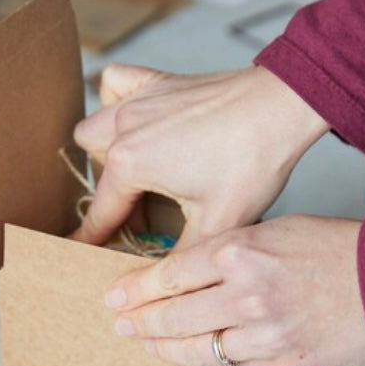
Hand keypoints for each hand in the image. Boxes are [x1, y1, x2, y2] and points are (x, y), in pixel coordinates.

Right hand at [71, 64, 328, 249]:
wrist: (282, 108)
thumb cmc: (253, 161)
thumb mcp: (217, 225)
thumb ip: (180, 258)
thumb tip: (161, 284)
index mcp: (130, 164)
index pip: (102, 214)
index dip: (94, 240)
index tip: (82, 253)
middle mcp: (124, 128)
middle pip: (98, 174)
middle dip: (115, 200)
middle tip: (146, 218)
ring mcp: (139, 100)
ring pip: (97, 129)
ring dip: (108, 154)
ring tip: (141, 175)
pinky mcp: (160, 82)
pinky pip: (118, 84)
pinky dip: (118, 101)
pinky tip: (140, 121)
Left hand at [104, 215, 364, 365]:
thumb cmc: (333, 249)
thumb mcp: (274, 230)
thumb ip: (225, 253)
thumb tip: (180, 276)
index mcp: (241, 252)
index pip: (168, 276)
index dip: (134, 290)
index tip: (114, 297)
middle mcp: (247, 296)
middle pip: (171, 317)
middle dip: (138, 323)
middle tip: (120, 325)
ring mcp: (266, 337)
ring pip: (195, 351)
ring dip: (164, 348)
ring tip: (148, 345)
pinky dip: (207, 362)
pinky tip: (191, 356)